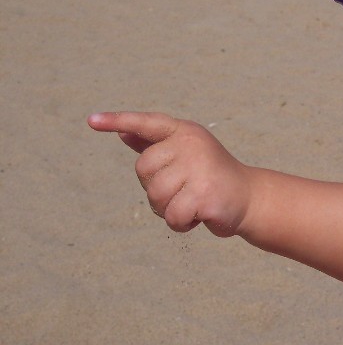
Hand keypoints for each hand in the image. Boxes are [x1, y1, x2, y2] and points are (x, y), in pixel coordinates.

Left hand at [88, 112, 251, 236]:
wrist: (249, 198)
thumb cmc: (211, 177)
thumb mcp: (185, 156)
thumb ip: (155, 145)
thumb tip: (122, 132)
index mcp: (185, 132)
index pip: (147, 123)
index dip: (118, 121)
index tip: (91, 121)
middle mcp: (191, 144)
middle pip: (143, 170)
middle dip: (156, 188)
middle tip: (184, 190)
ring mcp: (199, 168)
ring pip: (155, 195)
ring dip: (169, 209)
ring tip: (193, 203)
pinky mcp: (205, 194)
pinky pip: (173, 216)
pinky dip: (181, 223)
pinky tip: (200, 215)